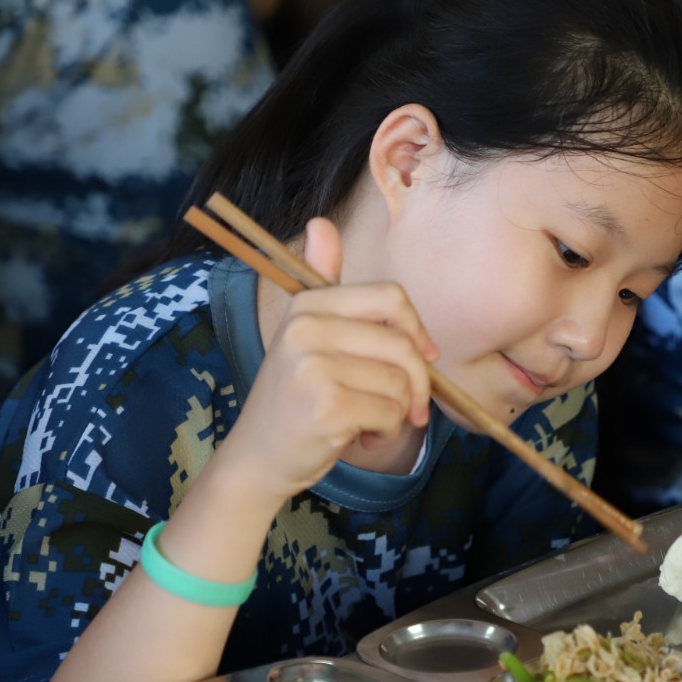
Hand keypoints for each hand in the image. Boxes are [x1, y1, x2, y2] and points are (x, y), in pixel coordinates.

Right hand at [219, 280, 438, 505]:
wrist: (258, 457)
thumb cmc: (296, 399)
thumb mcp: (307, 336)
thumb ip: (322, 283)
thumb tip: (321, 224)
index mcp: (307, 306)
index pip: (390, 297)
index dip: (417, 329)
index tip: (423, 356)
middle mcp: (306, 330)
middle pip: (403, 344)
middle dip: (417, 383)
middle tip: (409, 408)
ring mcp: (314, 368)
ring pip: (400, 383)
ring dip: (397, 413)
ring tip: (368, 423)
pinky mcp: (326, 407)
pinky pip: (391, 413)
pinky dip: (386, 433)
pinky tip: (359, 438)